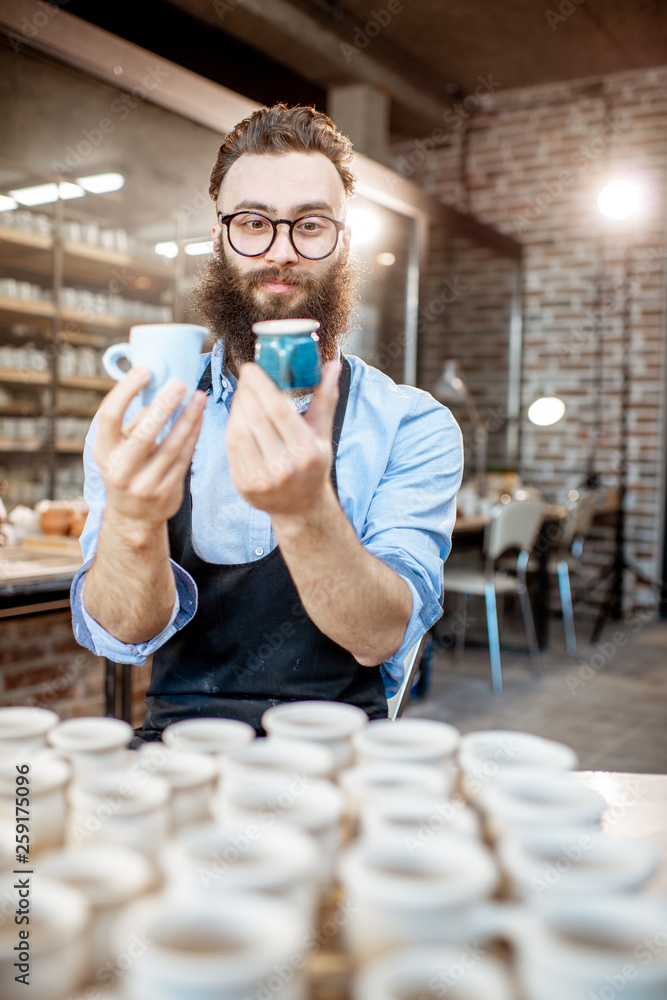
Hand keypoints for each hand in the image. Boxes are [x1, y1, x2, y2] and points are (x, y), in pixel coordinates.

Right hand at [93, 367, 206, 524]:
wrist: (133, 516)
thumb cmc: (127, 467)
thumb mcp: (118, 448)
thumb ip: (133, 423)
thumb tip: (158, 393)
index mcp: (103, 452)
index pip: (109, 416)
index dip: (126, 391)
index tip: (144, 370)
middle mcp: (120, 470)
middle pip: (144, 434)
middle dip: (164, 407)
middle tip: (180, 384)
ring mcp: (144, 484)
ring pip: (171, 447)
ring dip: (188, 419)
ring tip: (198, 397)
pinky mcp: (166, 492)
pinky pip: (184, 458)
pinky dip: (193, 435)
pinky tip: (199, 418)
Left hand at [226, 360, 340, 517]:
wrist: (300, 507)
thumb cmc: (312, 465)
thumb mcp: (323, 433)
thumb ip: (325, 398)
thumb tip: (331, 365)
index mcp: (307, 453)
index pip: (279, 411)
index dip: (261, 386)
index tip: (251, 367)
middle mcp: (285, 468)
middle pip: (257, 419)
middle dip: (247, 392)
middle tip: (245, 376)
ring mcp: (262, 479)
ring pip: (239, 432)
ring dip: (236, 408)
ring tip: (242, 394)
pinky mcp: (244, 486)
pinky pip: (231, 448)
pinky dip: (231, 426)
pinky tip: (236, 415)